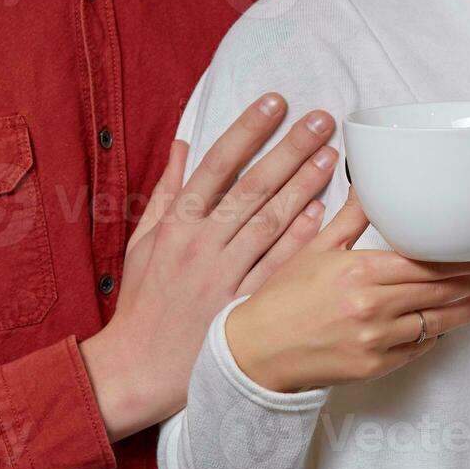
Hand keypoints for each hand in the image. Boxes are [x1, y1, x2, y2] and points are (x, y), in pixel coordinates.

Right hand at [81, 94, 340, 439]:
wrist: (139, 367)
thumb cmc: (142, 302)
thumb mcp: (143, 242)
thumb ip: (165, 191)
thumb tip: (181, 144)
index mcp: (176, 223)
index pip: (218, 164)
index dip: (248, 130)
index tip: (276, 102)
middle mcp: (201, 244)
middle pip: (253, 187)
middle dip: (289, 149)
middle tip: (322, 120)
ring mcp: (223, 275)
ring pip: (271, 222)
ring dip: (304, 186)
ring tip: (330, 156)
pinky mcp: (243, 306)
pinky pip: (278, 266)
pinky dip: (300, 239)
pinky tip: (323, 214)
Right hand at [226, 191, 469, 393]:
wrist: (257, 351)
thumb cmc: (282, 299)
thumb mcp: (315, 249)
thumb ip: (351, 216)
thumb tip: (369, 181)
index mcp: (361, 271)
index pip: (428, 261)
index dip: (465, 257)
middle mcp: (374, 307)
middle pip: (441, 289)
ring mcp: (377, 340)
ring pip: (438, 321)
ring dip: (467, 308)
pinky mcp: (377, 366)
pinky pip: (419, 347)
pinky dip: (435, 333)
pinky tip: (446, 322)